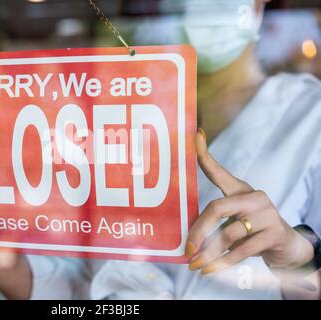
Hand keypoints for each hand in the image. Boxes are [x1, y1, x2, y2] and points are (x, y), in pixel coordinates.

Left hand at [185, 129, 313, 273]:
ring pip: (228, 233)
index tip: (195, 134)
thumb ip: (214, 222)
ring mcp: (266, 213)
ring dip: (209, 253)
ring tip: (196, 265)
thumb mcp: (233, 220)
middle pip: (217, 208)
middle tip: (187, 249)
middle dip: (198, 230)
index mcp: (239, 191)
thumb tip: (184, 240)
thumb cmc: (251, 231)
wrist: (287, 247)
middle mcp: (253, 197)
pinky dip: (224, 262)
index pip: (219, 171)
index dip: (204, 154)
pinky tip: (211, 269)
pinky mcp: (274, 233)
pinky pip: (242, 250)